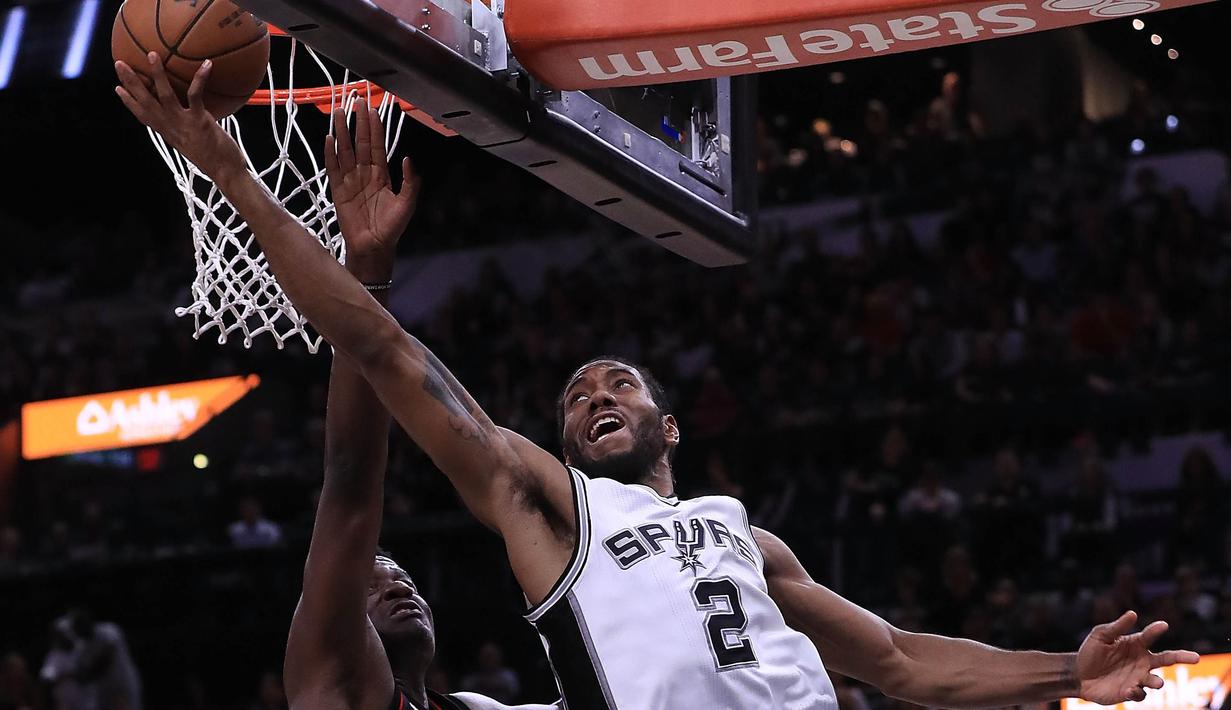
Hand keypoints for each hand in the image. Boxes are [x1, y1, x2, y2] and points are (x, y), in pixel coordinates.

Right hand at [114, 54, 243, 180]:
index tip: (117, 88)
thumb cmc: (215, 159)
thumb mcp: (194, 144)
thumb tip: (193, 117)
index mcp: (168, 133)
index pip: (143, 116)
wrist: (226, 173)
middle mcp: (171, 128)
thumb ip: (188, 130)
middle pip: (145, 102)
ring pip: (164, 96)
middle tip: (119, 63)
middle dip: (131, 82)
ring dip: (157, 74)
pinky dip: (200, 78)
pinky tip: (206, 64)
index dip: (129, 102)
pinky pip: (196, 95)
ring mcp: (183, 124)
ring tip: (151, 55)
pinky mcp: (200, 121)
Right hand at [324, 99, 419, 278]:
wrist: (374, 247)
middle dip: (358, 122)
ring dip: (342, 132)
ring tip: (338, 113)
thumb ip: (410, 182)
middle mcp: (365, 174)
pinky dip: (330, 154)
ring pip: (345, 151)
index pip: (378, 145)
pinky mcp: (338, 191)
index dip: (375, 128)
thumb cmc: (391, 228)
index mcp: (382, 175)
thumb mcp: (407, 204)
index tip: (373, 110)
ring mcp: (350, 181)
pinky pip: (333, 169)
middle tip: (355, 101)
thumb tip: (408, 159)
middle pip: (360, 142)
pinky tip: (329, 139)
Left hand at [1076, 610, 1198, 703]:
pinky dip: (1137, 693)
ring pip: (1156, 681)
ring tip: (1158, 683)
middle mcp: (1142, 661)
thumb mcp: (1100, 636)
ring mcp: (1138, 677)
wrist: (1079, 674)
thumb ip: (1117, 627)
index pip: (1150, 636)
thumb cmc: (1091, 652)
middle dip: (1182, 657)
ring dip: (1157, 682)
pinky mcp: (1130, 692)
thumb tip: (1133, 614)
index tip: (1163, 625)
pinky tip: (1129, 689)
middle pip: (1167, 659)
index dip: (1156, 630)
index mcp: (1135, 644)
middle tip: (1196, 657)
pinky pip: (1140, 694)